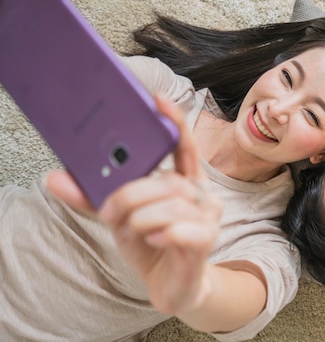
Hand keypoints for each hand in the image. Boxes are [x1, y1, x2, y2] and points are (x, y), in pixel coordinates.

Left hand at [47, 96, 222, 314]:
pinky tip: (153, 239)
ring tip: (129, 229)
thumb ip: (93, 197)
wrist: (173, 286)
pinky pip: (181, 229)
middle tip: (110, 210)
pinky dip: (159, 234)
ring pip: (171, 205)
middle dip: (132, 194)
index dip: (174, 121)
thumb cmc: (151, 242)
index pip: (184, 145)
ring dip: (140, 217)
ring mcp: (208, 217)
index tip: (157, 100)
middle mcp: (202, 194)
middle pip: (168, 180)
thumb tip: (55, 177)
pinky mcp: (207, 240)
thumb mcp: (119, 216)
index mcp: (185, 180)